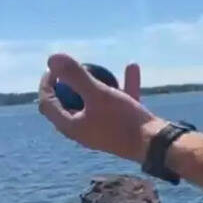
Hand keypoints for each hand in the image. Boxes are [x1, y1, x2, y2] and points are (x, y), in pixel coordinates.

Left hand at [38, 53, 162, 162]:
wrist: (155, 144)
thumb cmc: (123, 121)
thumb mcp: (99, 94)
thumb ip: (75, 76)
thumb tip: (52, 58)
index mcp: (71, 127)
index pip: (48, 104)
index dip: (47, 84)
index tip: (54, 67)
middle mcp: (83, 131)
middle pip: (67, 104)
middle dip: (67, 85)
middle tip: (71, 68)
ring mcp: (102, 130)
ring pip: (94, 102)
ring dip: (98, 83)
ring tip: (102, 67)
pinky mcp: (120, 127)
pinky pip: (116, 104)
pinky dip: (121, 88)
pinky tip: (132, 68)